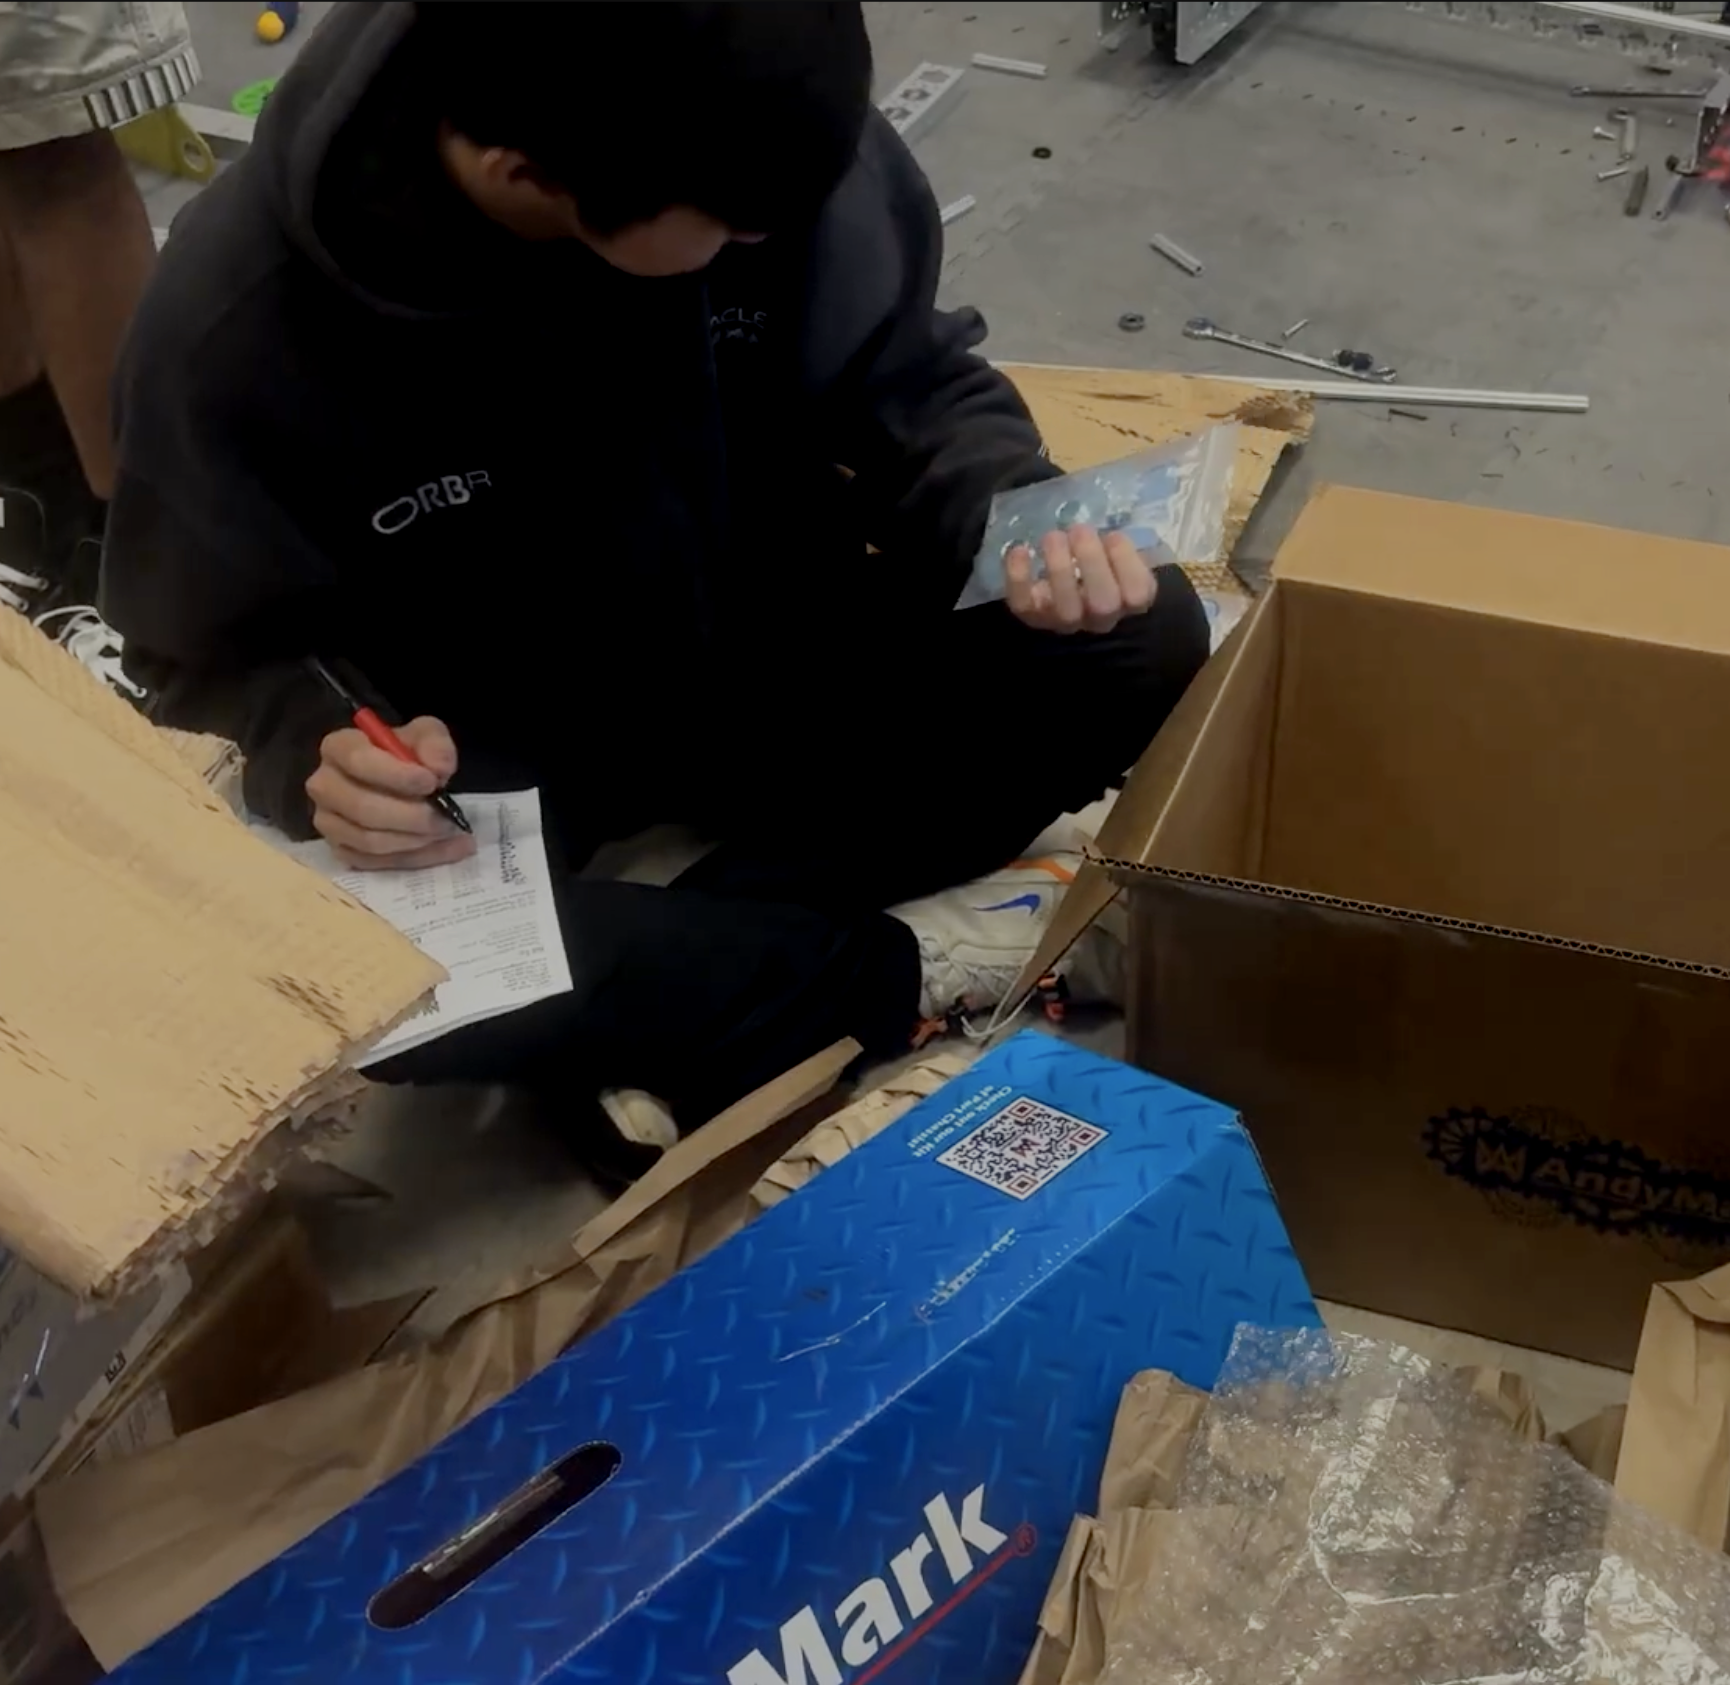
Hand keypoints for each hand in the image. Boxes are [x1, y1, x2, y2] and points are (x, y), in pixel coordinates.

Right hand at [306, 715, 477, 870]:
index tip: (431, 783)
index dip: (396, 775)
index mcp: (337, 747)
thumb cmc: (407, 754)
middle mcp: (323, 786)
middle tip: (447, 817)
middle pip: (363, 808)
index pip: (358, 761)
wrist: (399, 781)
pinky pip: (377, 863)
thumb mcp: (426, 735)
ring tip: (449, 831)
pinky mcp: (341, 851)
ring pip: (370, 841)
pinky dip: (417, 858)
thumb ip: (435, 744)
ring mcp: (328, 822)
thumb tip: (438, 768)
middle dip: (412, 817)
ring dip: (416, 840)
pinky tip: (448, 849)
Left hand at [1004, 524, 1157, 634]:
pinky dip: (1018, 577)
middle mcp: (1099, 618)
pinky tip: (1019, 550)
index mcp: (1126, 600)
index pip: (1138, 594)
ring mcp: (1064, 621)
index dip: (1127, 564)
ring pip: (1066, 609)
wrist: (1056, 582)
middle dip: (1092, 563)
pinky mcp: (1032, 616)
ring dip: (1060, 569)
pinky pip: (1024, 605)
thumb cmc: (1096, 560)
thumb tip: (1111, 523)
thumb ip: (1118, 541)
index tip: (1114, 535)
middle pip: (1103, 604)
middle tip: (1080, 530)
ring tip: (1054, 536)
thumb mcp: (1114, 549)